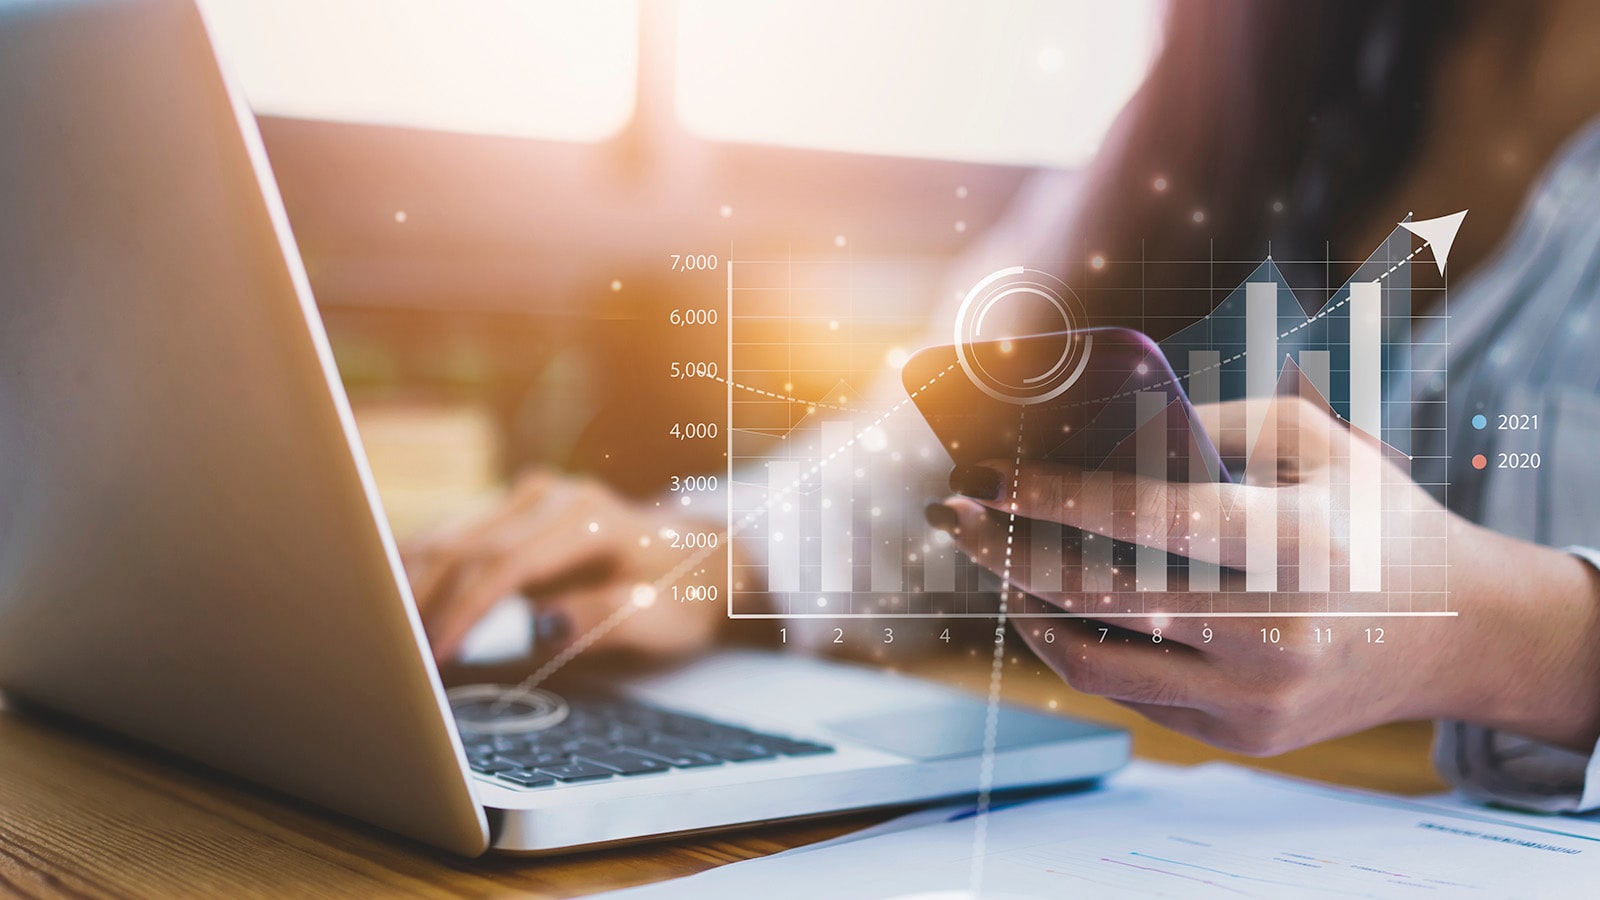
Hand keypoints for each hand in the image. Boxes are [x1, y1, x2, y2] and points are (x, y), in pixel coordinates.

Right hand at [403, 470, 724, 663]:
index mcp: (589, 517)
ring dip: (413, 584)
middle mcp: (554, 495)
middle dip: (424, 600)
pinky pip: (458, 539)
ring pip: (452, 538)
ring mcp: (530, 497)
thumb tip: (542, 625)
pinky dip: (424, 571)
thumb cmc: (681, 596)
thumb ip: (604, 620)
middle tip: (388, 650)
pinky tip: (396, 601)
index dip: (465, 611)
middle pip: (469, 546)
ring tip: (380, 631)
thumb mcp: (658, 620)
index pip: (508, 564)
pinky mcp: (513, 510)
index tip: (435, 654)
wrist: (700, 559)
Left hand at [935, 396, 1599, 754]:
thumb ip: (1210, 428)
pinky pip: (1130, 692)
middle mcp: (1273, 633)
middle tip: (955, 516)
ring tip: (997, 561)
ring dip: (1027, 608)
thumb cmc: (1372, 519)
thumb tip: (1096, 431)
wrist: (1455, 632)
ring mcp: (1253, 699)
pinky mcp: (1240, 737)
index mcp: (1295, 545)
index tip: (986, 477)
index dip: (1053, 500)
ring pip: (1096, 661)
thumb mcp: (1314, 443)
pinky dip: (1081, 646)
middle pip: (1098, 599)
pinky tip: (1055, 606)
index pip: (1146, 522)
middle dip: (1007, 554)